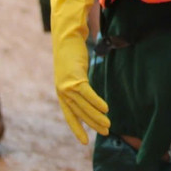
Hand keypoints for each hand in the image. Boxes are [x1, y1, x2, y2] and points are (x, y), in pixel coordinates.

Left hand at [50, 0, 109, 142]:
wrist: (66, 30)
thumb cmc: (72, 45)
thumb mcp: (76, 65)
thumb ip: (81, 76)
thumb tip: (89, 81)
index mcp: (62, 88)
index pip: (69, 113)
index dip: (76, 126)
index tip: (83, 140)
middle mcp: (62, 89)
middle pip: (78, 112)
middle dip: (91, 124)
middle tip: (105, 132)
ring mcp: (67, 85)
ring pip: (83, 107)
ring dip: (97, 116)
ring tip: (108, 125)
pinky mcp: (74, 78)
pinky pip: (87, 95)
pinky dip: (96, 102)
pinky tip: (106, 109)